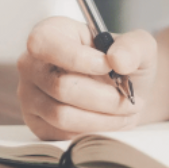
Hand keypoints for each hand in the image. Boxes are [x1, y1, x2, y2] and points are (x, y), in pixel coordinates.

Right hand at [17, 17, 156, 139]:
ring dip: (102, 118)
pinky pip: (63, 134)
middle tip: (129, 99)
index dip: (77, 59)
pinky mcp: (37, 124)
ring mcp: (30, 95)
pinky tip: (108, 121)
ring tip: (124, 111)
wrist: (123, 91)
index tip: (108, 66)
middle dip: (104, 97)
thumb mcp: (139, 46)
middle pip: (60, 87)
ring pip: (62, 115)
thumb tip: (117, 60)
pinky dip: (93, 131)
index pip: (44, 44)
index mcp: (50, 33)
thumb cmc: (123, 64)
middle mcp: (31, 64)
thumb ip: (133, 47)